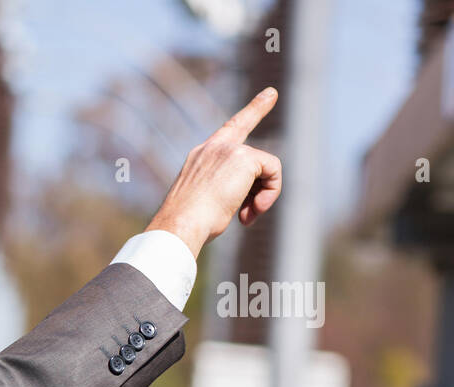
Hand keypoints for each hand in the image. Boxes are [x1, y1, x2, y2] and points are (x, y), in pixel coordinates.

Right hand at [146, 87, 282, 258]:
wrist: (180, 224)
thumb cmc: (186, 225)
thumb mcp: (201, 204)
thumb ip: (224, 193)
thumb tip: (248, 204)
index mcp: (199, 158)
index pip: (227, 131)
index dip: (250, 111)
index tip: (269, 94)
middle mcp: (212, 148)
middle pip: (243, 127)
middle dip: (258, 113)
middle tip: (270, 101)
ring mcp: (227, 150)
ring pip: (263, 167)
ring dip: (263, 194)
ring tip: (247, 216)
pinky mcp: (244, 158)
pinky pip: (272, 172)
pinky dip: (270, 193)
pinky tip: (252, 211)